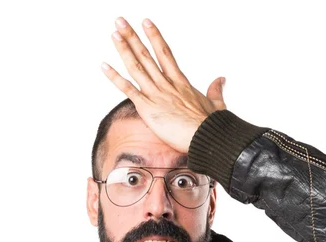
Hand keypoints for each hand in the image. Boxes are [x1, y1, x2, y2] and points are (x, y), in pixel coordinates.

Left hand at [101, 17, 226, 152]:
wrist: (204, 135)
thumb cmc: (210, 124)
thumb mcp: (216, 104)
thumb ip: (215, 90)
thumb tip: (220, 80)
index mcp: (180, 82)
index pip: (165, 53)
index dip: (154, 37)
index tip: (146, 23)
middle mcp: (166, 84)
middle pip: (146, 55)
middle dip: (132, 37)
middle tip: (121, 21)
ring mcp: (156, 94)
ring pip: (136, 66)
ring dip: (124, 49)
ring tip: (114, 33)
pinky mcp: (147, 107)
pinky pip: (127, 89)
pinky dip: (115, 77)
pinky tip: (104, 66)